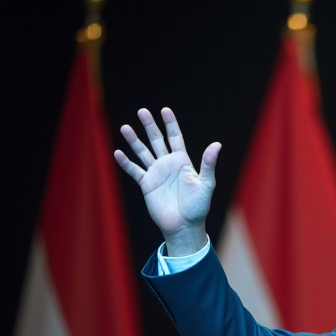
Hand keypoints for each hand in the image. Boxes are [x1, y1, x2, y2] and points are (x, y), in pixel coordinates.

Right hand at [114, 108, 220, 255]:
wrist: (184, 226)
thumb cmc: (198, 206)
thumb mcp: (206, 184)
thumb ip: (208, 164)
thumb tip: (217, 144)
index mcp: (183, 162)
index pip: (175, 138)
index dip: (170, 124)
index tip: (165, 110)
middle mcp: (168, 165)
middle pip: (157, 140)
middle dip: (150, 126)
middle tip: (142, 111)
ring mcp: (156, 174)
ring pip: (143, 152)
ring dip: (134, 140)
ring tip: (125, 127)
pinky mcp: (146, 185)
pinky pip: (134, 171)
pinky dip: (126, 163)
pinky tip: (118, 153)